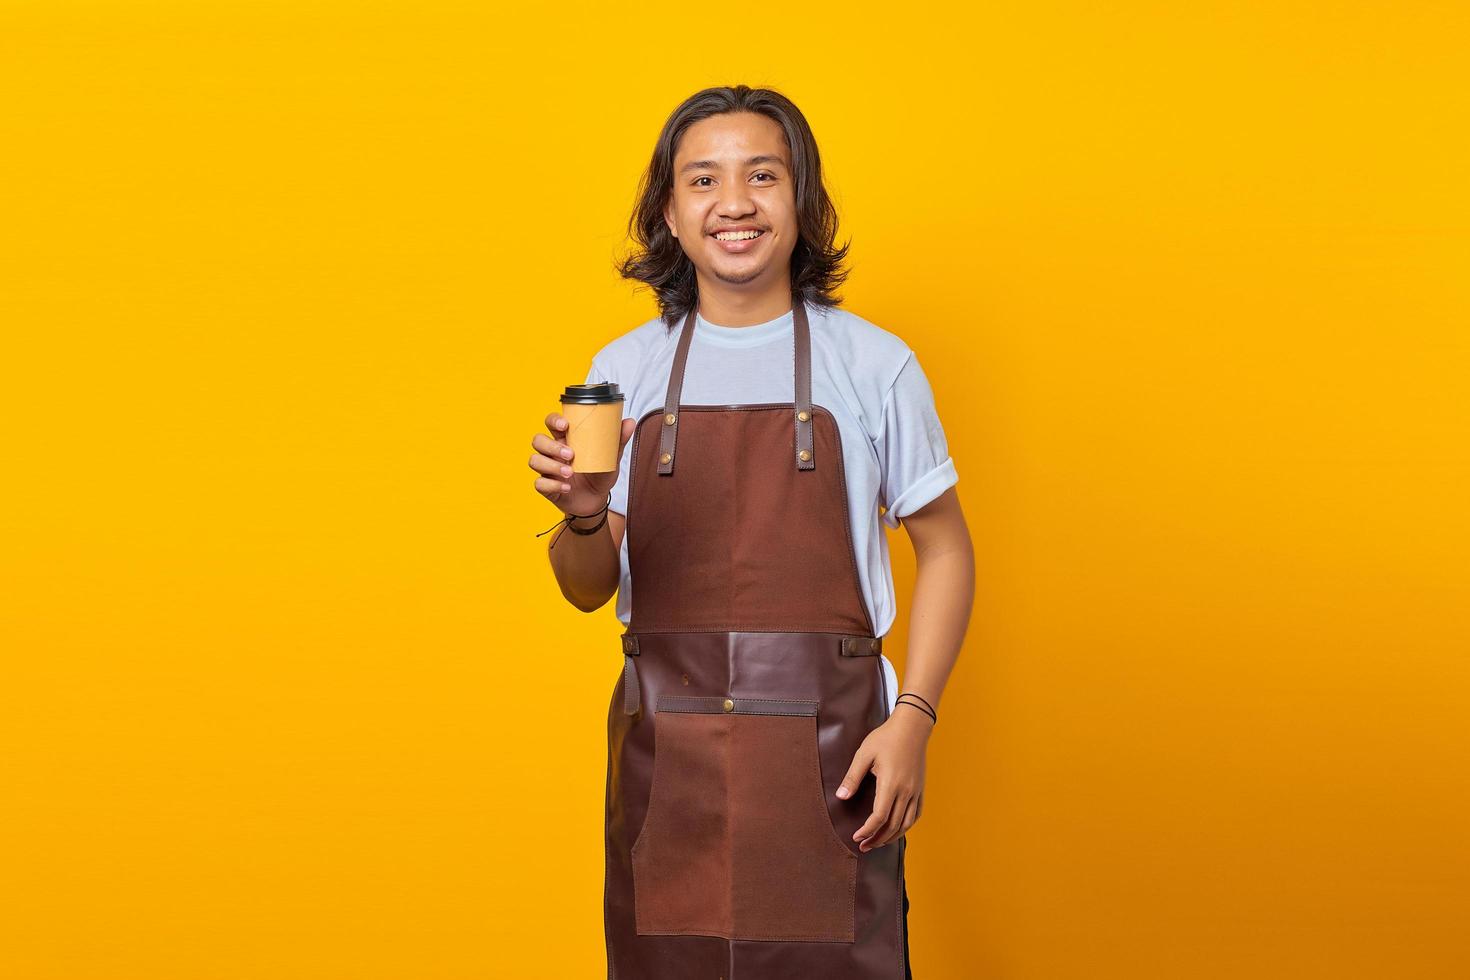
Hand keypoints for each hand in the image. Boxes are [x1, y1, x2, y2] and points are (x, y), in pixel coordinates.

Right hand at [529, 412, 635, 517]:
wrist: (597, 501)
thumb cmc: (599, 474)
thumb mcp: (611, 458)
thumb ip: (618, 440)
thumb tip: (630, 421)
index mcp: (565, 439)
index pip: (551, 422)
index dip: (553, 420)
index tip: (565, 425)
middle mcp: (552, 452)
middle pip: (538, 440)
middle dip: (552, 446)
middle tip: (571, 454)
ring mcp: (547, 469)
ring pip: (534, 460)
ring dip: (551, 465)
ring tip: (569, 473)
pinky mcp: (547, 487)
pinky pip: (539, 483)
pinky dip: (552, 485)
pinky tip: (567, 487)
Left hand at [836, 706, 931, 850]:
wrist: (912, 726)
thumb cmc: (886, 738)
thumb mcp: (864, 754)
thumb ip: (852, 777)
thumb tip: (841, 797)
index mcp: (891, 784)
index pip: (880, 817)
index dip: (867, 831)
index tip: (856, 837)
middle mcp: (906, 791)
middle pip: (893, 826)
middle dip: (877, 839)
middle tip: (864, 846)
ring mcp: (916, 791)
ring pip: (906, 824)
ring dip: (891, 837)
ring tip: (878, 842)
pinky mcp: (921, 789)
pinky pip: (916, 815)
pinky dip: (906, 826)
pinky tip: (896, 829)